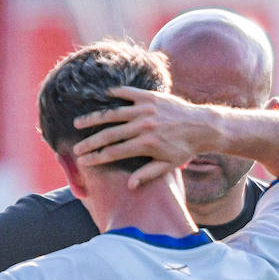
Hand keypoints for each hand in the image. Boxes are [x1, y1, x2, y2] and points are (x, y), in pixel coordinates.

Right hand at [72, 86, 219, 188]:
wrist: (203, 126)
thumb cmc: (184, 149)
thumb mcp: (167, 165)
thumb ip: (147, 174)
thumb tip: (129, 186)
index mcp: (145, 145)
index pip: (114, 152)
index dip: (96, 157)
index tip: (83, 161)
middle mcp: (143, 126)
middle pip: (109, 135)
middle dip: (90, 142)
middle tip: (76, 148)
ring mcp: (146, 109)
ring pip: (113, 114)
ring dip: (94, 118)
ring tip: (78, 123)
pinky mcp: (151, 97)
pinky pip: (128, 93)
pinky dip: (114, 94)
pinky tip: (102, 97)